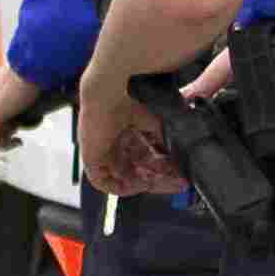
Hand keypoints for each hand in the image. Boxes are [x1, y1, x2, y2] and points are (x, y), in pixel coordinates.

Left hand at [0, 65, 44, 147]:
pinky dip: (5, 145)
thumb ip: (7, 104)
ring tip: (17, 139)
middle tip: (16, 137)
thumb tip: (12, 124)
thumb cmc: (32, 76)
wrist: (35, 67)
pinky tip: (18, 141)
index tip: (14, 131)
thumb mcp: (14, 90)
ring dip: (1, 143)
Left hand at [77, 73, 182, 196]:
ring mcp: (103, 151)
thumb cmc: (132, 96)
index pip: (147, 157)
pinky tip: (141, 184)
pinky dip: (123, 187)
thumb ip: (168, 141)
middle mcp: (116, 143)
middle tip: (178, 182)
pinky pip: (104, 182)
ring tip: (164, 182)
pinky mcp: (91, 157)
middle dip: (160, 178)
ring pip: (124, 178)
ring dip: (145, 183)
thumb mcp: (158, 122)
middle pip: (138, 170)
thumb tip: (183, 159)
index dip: (165, 168)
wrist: (112, 88)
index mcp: (129, 131)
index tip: (182, 175)